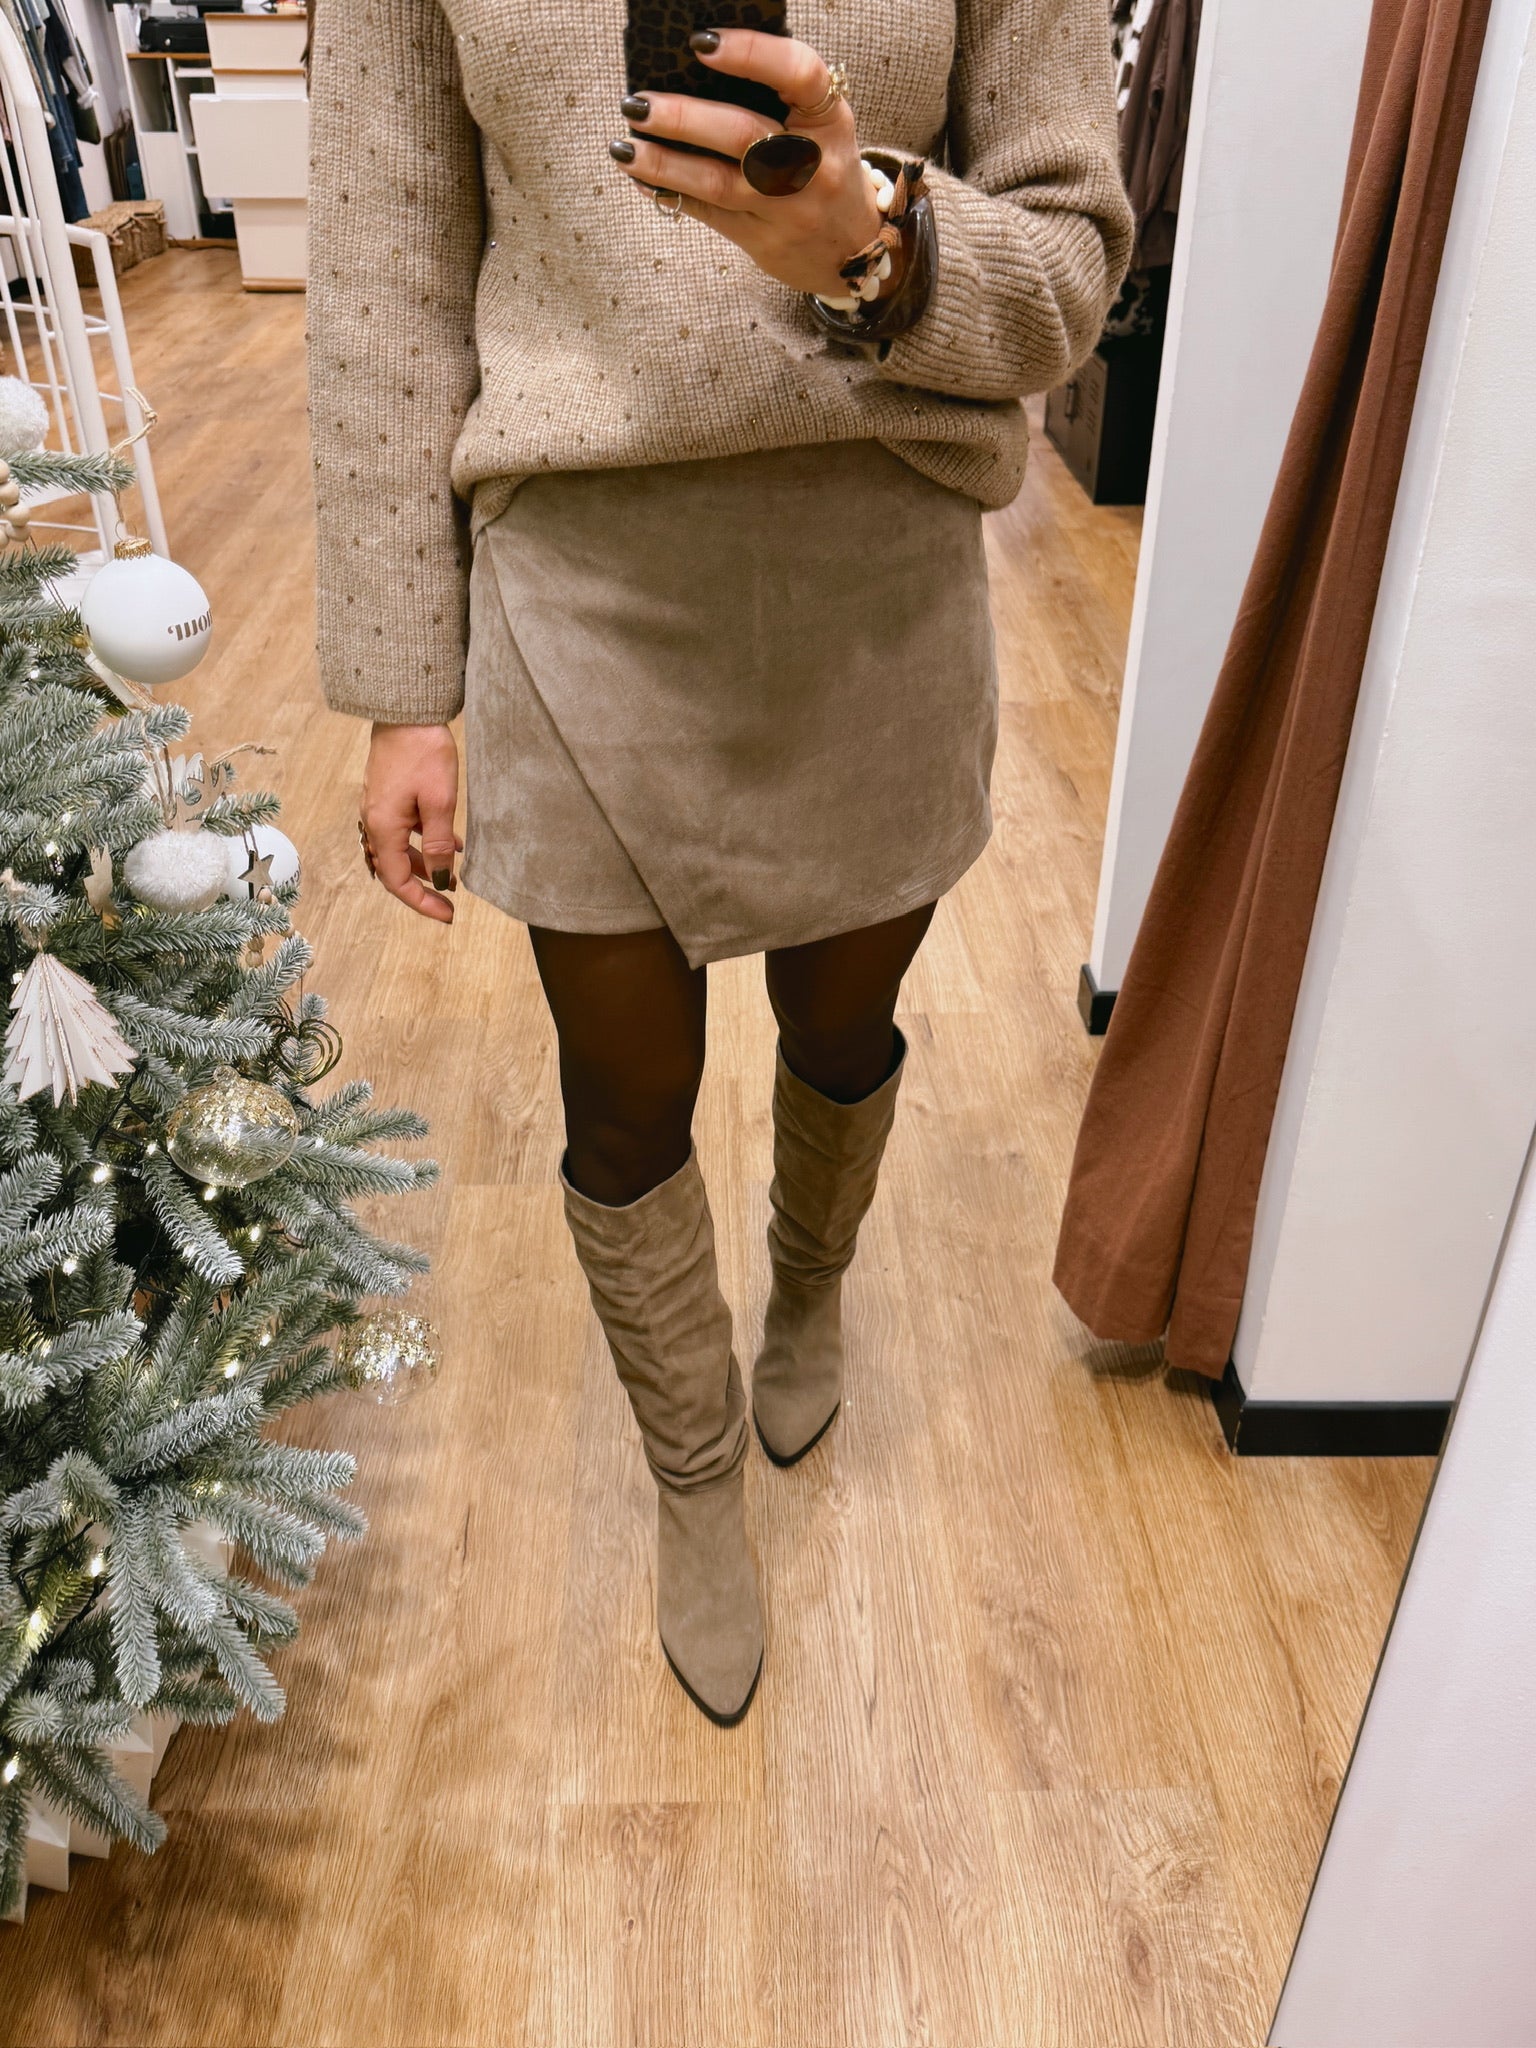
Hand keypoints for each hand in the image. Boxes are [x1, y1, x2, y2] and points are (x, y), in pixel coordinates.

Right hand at [360, 722, 461, 923]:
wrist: (405, 710)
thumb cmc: (423, 752)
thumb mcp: (440, 802)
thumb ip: (439, 844)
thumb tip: (442, 880)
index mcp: (384, 828)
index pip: (398, 881)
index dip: (422, 903)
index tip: (449, 915)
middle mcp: (374, 821)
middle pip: (394, 869)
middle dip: (423, 888)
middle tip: (451, 902)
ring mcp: (378, 808)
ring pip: (398, 850)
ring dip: (424, 864)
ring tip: (455, 872)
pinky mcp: (386, 795)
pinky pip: (402, 830)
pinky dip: (423, 842)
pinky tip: (451, 842)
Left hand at [608, 30, 878, 298]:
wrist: (854, 252)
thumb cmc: (826, 170)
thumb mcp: (822, 127)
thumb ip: (780, 98)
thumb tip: (699, 68)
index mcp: (830, 121)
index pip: (798, 74)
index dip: (752, 53)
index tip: (701, 43)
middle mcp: (812, 166)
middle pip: (743, 135)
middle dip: (683, 118)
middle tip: (637, 104)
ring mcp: (786, 209)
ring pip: (717, 183)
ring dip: (664, 163)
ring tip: (624, 146)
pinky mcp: (762, 242)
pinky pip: (708, 215)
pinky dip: (670, 193)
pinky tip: (640, 176)